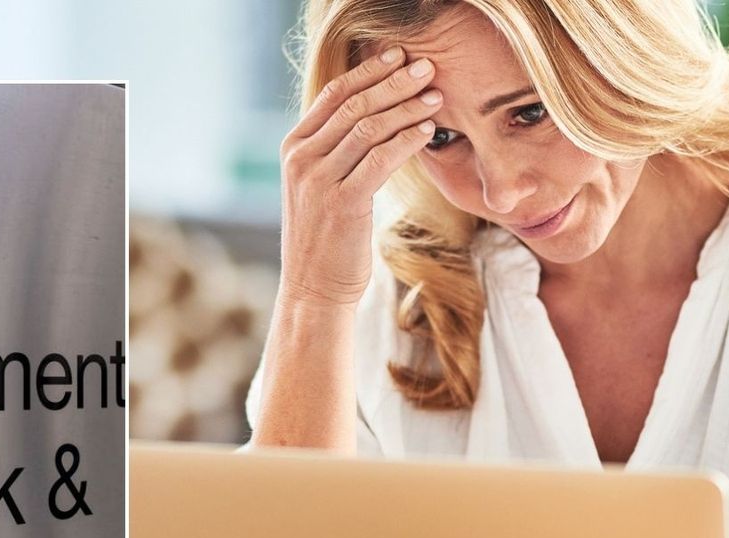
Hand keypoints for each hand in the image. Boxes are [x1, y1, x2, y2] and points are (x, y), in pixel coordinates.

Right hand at [279, 47, 440, 307]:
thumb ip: (335, 152)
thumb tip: (375, 117)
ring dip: (407, 108)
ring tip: (435, 96)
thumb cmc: (324, 239)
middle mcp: (301, 160)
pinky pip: (380, 159)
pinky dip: (407, 140)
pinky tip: (427, 131)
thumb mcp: (318, 188)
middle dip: (394, 82)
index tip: (398, 57)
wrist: (313, 289)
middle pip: (354, 104)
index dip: (368, 71)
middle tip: (426, 68)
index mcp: (293, 149)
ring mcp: (318, 181)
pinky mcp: (342, 203)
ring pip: (369, 127)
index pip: (333, 94)